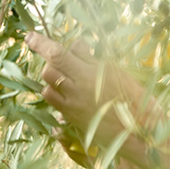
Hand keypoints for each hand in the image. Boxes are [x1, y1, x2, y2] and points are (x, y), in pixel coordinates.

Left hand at [26, 32, 159, 146]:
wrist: (139, 133)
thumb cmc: (135, 100)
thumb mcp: (118, 73)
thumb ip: (93, 60)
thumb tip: (77, 46)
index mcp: (91, 74)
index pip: (58, 54)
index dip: (41, 43)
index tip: (30, 36)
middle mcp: (78, 89)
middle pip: (50, 68)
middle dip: (53, 59)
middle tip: (67, 59)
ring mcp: (72, 105)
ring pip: (48, 84)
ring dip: (54, 76)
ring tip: (69, 75)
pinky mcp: (72, 117)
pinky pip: (53, 100)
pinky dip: (55, 91)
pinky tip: (67, 91)